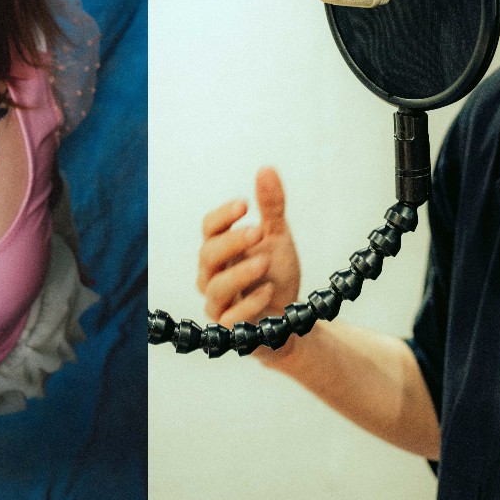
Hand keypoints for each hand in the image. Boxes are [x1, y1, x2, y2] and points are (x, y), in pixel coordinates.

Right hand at [197, 167, 301, 361]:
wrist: (292, 320)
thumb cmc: (276, 275)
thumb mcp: (278, 237)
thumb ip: (271, 207)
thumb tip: (266, 168)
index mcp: (221, 249)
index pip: (208, 228)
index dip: (223, 216)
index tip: (244, 204)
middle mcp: (213, 275)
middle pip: (207, 255)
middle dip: (231, 242)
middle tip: (257, 231)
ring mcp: (219, 304)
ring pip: (215, 287)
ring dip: (240, 273)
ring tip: (265, 262)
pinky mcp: (230, 331)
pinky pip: (230, 319)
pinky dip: (249, 304)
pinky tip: (269, 291)